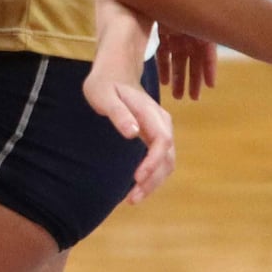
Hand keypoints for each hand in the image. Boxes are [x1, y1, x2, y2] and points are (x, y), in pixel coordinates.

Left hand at [83, 62, 174, 203]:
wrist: (115, 72)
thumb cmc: (105, 83)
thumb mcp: (103, 95)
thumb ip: (118, 112)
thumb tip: (132, 133)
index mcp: (151, 112)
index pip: (162, 141)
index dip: (152, 163)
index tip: (136, 179)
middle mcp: (162, 123)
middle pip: (168, 157)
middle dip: (153, 180)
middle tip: (132, 199)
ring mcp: (161, 130)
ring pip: (167, 163)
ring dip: (154, 183)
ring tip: (133, 199)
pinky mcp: (156, 137)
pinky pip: (160, 160)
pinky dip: (152, 176)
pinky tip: (136, 187)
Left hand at [157, 28, 216, 99]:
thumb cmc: (184, 7)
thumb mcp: (200, 27)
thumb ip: (208, 43)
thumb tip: (221, 56)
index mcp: (204, 33)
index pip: (209, 56)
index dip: (210, 70)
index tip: (210, 86)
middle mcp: (192, 35)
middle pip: (194, 62)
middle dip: (194, 80)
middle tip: (194, 98)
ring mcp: (177, 34)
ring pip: (178, 60)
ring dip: (178, 78)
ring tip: (177, 96)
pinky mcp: (163, 32)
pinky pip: (164, 53)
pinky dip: (164, 68)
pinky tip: (164, 82)